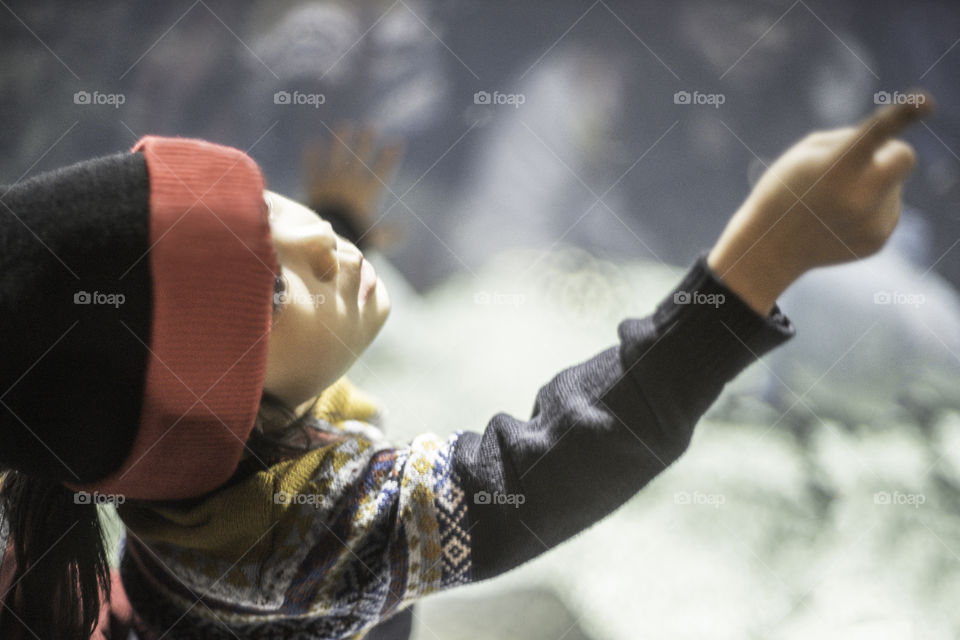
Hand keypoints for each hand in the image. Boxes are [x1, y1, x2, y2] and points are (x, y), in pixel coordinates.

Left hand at [302, 123, 404, 249]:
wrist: (326, 238)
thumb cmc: (353, 237)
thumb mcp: (375, 238)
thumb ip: (390, 233)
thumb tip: (407, 229)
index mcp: (366, 194)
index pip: (382, 171)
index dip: (390, 156)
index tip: (397, 142)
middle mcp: (350, 183)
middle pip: (359, 158)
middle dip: (366, 142)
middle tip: (371, 127)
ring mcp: (331, 183)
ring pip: (337, 157)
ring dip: (341, 141)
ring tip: (344, 125)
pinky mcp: (315, 186)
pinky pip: (312, 168)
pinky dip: (311, 157)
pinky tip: (311, 143)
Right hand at [708, 89, 933, 314]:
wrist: (769, 250)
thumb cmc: (783, 192)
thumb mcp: (803, 155)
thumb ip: (848, 140)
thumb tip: (887, 148)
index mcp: (836, 168)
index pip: (877, 133)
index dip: (903, 114)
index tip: (925, 101)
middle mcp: (860, 196)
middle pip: (905, 157)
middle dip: (891, 153)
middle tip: (859, 164)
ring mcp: (872, 222)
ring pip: (892, 185)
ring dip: (871, 185)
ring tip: (832, 204)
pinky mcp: (878, 240)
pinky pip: (887, 209)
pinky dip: (869, 209)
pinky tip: (839, 220)